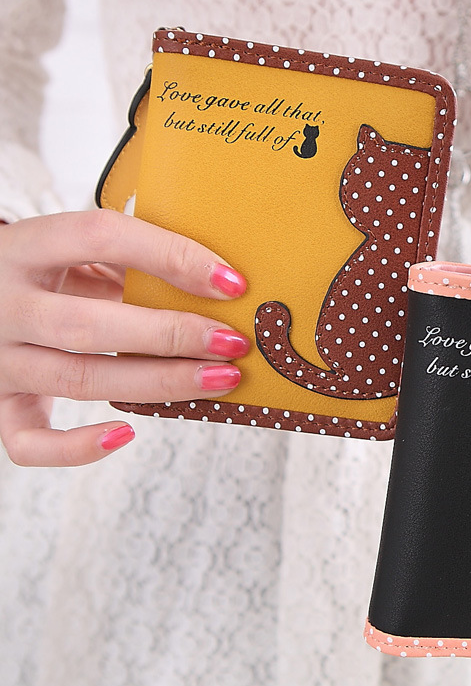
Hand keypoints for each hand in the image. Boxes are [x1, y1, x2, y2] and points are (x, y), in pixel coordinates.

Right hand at [0, 210, 250, 466]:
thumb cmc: (46, 276)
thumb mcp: (76, 251)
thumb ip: (129, 260)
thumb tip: (220, 284)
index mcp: (25, 246)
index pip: (101, 237)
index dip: (171, 256)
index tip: (231, 283)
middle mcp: (3, 303)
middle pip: (90, 324)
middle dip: (172, 335)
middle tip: (233, 343)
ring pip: (77, 379)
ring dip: (158, 383)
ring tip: (220, 379)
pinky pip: (26, 441)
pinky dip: (74, 448)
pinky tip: (125, 434)